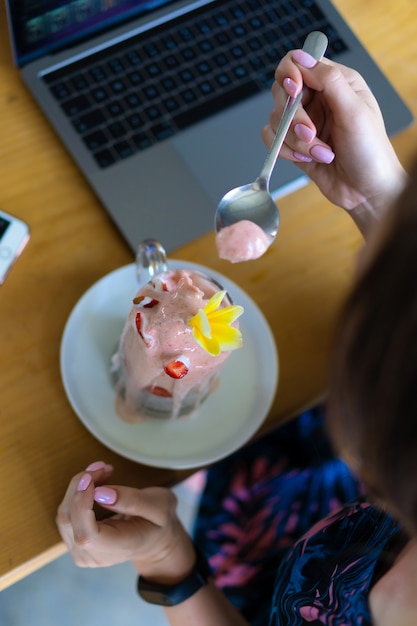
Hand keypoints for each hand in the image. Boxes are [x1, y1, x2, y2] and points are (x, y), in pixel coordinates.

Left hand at [56, 461, 195, 582]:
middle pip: (70, 520)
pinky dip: (77, 493)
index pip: (86, 535)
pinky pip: (67, 514)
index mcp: (119, 548)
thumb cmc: (159, 522)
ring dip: (79, 486)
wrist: (154, 541)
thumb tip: (100, 493)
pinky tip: (95, 483)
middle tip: (102, 466)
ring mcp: (82, 552)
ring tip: (102, 471)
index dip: (81, 504)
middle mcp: (95, 556)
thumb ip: (133, 500)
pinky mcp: (75, 542)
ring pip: (64, 515)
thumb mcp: (160, 505)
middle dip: (80, 486)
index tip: (91, 479)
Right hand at [262, 49, 406, 233]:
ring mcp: (305, 122)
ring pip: (276, 119)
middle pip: (282, 92)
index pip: (299, 62)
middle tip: (312, 134)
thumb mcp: (354, 110)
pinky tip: (307, 159)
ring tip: (321, 152)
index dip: (290, 74)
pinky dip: (286, 151)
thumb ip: (329, 80)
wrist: (366, 191)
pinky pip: (272, 139)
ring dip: (295, 141)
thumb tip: (302, 56)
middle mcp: (318, 99)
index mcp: (336, 82)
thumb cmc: (370, 151)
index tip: (294, 91)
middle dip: (293, 117)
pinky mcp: (294, 144)